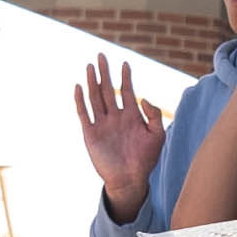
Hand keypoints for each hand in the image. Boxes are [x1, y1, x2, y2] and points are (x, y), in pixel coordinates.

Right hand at [74, 57, 164, 214]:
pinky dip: (80, 100)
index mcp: (131, 116)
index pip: (126, 91)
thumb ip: (154, 115)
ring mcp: (102, 124)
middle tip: (101, 56)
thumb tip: (143, 98)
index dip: (125, 77)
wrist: (130, 180)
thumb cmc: (146, 159)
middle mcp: (115, 117)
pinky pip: (84, 114)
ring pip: (95, 98)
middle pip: (108, 90)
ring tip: (90, 66)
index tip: (125, 63)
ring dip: (92, 82)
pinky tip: (79, 87)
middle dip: (105, 73)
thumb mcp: (157, 135)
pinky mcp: (91, 134)